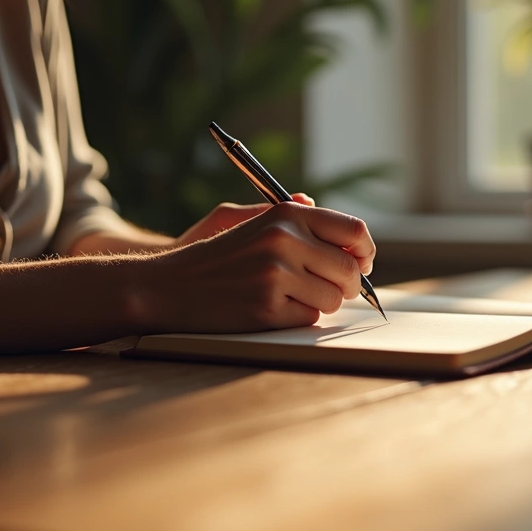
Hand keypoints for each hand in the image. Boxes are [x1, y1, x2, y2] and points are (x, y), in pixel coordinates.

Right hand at [137, 202, 374, 332]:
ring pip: (333, 299)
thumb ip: (296, 217)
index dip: (365, 252)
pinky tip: (270, 308)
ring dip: (319, 304)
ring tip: (289, 297)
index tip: (362, 264)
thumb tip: (342, 226)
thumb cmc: (214, 256)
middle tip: (330, 290)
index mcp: (286, 214)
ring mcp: (275, 275)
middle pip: (350, 271)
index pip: (353, 231)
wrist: (166, 286)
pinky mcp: (266, 309)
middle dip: (347, 286)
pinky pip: (308, 318)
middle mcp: (284, 240)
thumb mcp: (251, 222)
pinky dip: (297, 318)